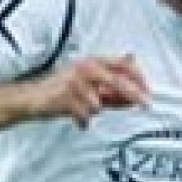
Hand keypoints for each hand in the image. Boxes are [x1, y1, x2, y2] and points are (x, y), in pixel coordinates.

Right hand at [31, 55, 150, 128]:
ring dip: (94, 111)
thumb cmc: (64, 92)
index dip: (139, 77)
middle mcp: (85, 68)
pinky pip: (84, 115)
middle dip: (135, 94)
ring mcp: (74, 82)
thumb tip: (137, 97)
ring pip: (99, 104)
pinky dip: (83, 120)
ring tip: (84, 109)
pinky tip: (76, 118)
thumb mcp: (91, 87)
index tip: (149, 92)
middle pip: (118, 81)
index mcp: (93, 61)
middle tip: (147, 105)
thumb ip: (113, 92)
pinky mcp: (64, 98)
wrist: (32, 98)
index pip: (123, 64)